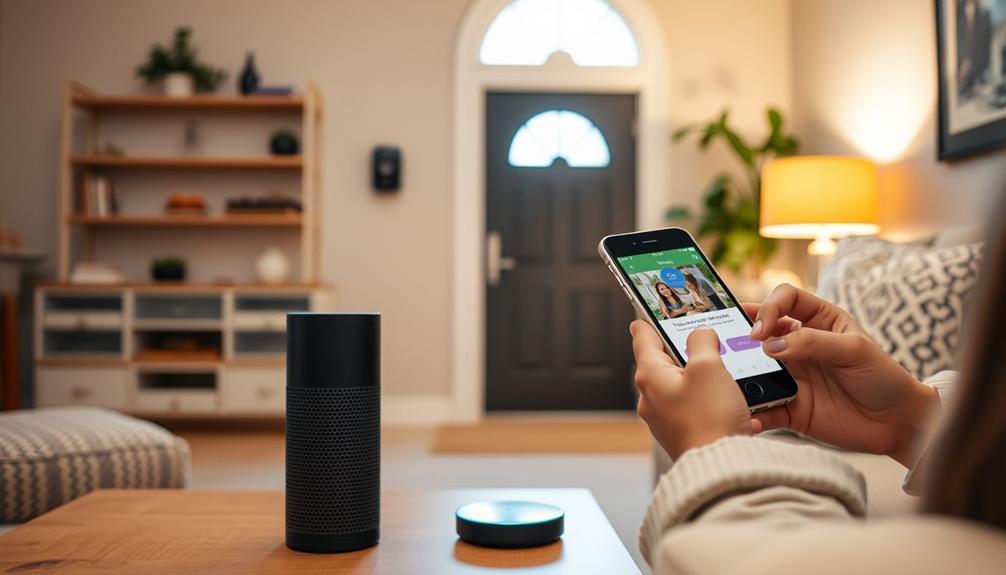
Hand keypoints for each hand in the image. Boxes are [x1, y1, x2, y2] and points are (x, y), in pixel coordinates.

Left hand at [631, 321, 752, 458]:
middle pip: (662, 360)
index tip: (648, 312)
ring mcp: (664, 416)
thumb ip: (702, 342)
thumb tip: (700, 334)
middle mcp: (650, 396)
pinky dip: (706, 398)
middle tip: (700, 336)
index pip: (642, 337)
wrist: (720, 469)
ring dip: (698, 375)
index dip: (649, 321)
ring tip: (721, 369)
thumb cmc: (710, 419)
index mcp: (650, 375)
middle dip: (680, 348)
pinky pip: (691, 405)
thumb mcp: (708, 367)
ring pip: (679, 383)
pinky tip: (726, 399)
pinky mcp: (680, 431)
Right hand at [747, 284, 938, 466]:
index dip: (768, 307)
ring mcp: (793, 376)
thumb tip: (770, 345)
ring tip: (728, 379)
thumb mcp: (854, 349)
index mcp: (819, 321)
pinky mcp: (790, 407)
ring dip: (740, 373)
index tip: (760, 330)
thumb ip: (812, 342)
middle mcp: (800, 345)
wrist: (898, 423)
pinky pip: (764, 408)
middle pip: (761, 331)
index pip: (785, 299)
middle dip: (741, 335)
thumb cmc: (883, 377)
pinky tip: (746, 416)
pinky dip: (751, 412)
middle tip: (728, 346)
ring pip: (755, 369)